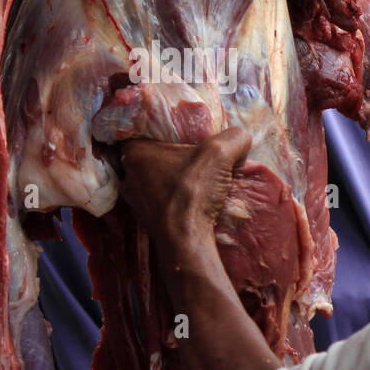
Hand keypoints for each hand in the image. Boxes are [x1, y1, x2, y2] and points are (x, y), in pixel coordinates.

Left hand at [120, 127, 252, 251]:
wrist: (186, 241)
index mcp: (134, 153)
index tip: (179, 132)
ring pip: (153, 179)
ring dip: (171, 178)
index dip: (161, 129)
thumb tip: (241, 138)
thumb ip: (234, 137)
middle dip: (169, 154)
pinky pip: (158, 200)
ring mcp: (134, 200)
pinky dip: (172, 198)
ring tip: (193, 177)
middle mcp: (129, 175)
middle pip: (150, 156)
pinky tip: (190, 198)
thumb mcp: (220, 153)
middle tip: (190, 154)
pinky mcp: (145, 219)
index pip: (142, 131)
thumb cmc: (193, 192)